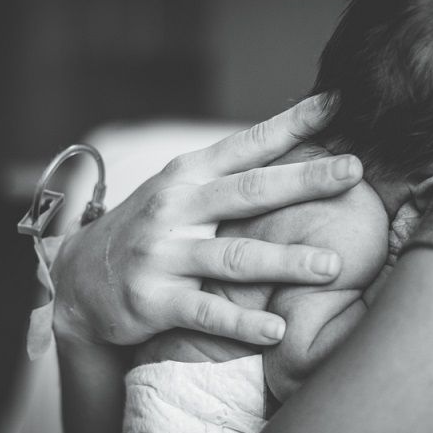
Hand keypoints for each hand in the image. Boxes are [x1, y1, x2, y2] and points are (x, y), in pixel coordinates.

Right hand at [51, 96, 362, 347]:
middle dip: (305, 180)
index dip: (292, 123)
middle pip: (250, 191)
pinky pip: (207, 312)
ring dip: (286, 261)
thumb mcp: (180, 190)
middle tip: (353, 172)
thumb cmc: (150, 228)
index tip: (334, 103)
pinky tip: (277, 330)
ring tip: (331, 266)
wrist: (78, 278)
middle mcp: (177, 207)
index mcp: (189, 175)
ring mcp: (164, 253)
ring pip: (235, 256)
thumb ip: (228, 176)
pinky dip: (242, 323)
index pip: (247, 144)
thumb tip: (294, 150)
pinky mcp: (154, 299)